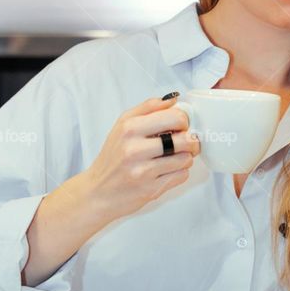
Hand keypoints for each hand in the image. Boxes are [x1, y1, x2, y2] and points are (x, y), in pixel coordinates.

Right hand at [81, 95, 199, 223]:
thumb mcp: (122, 125)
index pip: (175, 117)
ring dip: (185, 157)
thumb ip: (148, 108)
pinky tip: (167, 170)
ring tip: (174, 157)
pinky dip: (179, 172)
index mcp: (130, 128)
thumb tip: (173, 99)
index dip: (183, 120)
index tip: (179, 125)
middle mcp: (135, 149)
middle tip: (184, 142)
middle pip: (184, 139)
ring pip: (186, 159)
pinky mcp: (151, 190)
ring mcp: (143, 171)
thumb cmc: (112, 157)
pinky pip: (181, 176)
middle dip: (191, 140)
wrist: (98, 192)